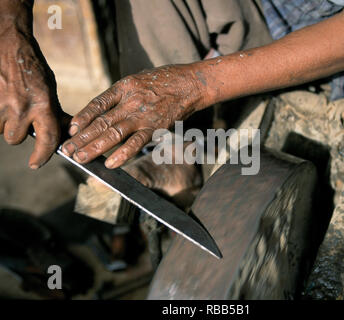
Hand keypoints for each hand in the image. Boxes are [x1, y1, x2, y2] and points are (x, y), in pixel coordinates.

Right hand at [0, 26, 66, 168]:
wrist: (9, 44)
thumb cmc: (32, 68)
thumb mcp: (49, 90)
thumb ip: (54, 113)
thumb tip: (64, 133)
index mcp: (43, 105)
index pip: (48, 140)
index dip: (42, 156)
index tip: (36, 163)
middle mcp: (22, 108)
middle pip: (16, 139)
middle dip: (19, 132)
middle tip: (21, 117)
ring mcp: (0, 104)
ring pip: (1, 130)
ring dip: (5, 122)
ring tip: (10, 103)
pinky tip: (1, 101)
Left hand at [62, 65, 204, 168]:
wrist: (191, 84)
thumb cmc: (165, 80)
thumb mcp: (138, 79)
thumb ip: (121, 95)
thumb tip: (103, 112)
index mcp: (123, 86)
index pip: (97, 104)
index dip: (82, 117)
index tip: (71, 129)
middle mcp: (130, 101)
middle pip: (100, 121)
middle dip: (81, 137)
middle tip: (67, 150)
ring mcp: (142, 115)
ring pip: (113, 133)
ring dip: (94, 147)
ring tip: (80, 158)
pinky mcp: (155, 127)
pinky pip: (136, 143)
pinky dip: (122, 154)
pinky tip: (109, 164)